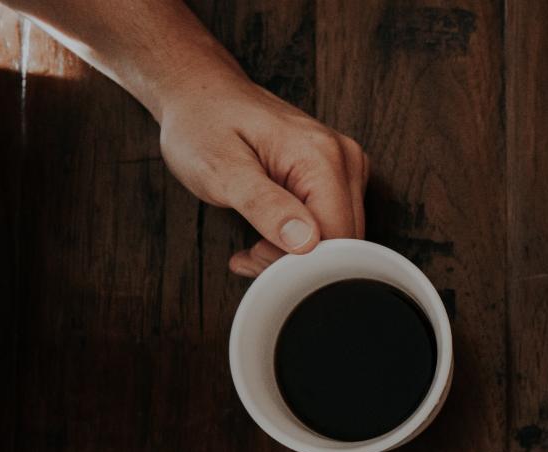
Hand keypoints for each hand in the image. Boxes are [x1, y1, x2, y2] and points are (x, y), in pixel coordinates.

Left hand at [156, 73, 367, 276]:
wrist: (201, 94)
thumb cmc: (203, 124)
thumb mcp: (220, 168)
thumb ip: (264, 205)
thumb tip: (305, 242)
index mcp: (321, 156)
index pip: (336, 236)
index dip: (299, 261)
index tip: (255, 256)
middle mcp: (344, 158)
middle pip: (344, 239)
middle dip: (298, 260)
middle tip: (251, 254)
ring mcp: (345, 165)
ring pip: (340, 236)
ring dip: (298, 253)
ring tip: (255, 243)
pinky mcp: (338, 174)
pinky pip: (333, 223)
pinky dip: (302, 240)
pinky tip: (270, 232)